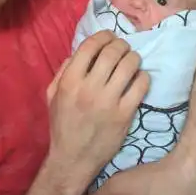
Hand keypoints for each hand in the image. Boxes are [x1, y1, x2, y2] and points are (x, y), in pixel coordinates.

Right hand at [46, 31, 148, 194]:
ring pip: (129, 65)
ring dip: (133, 57)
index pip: (90, 46)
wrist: (73, 158)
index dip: (103, 36)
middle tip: (123, 47)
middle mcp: (89, 88)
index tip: (109, 37)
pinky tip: (139, 79)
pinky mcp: (125, 114)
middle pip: (112, 52)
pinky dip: (143, 77)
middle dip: (121, 44)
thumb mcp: (52, 95)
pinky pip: (141, 86)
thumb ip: (64, 71)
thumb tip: (82, 52)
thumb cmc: (62, 125)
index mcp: (70, 81)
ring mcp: (109, 101)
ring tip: (132, 60)